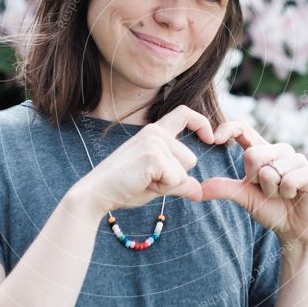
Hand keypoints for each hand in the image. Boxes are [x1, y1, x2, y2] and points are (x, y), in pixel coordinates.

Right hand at [70, 105, 214, 214]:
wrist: (96, 193)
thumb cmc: (124, 187)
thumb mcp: (157, 183)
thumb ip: (179, 182)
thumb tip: (200, 192)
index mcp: (154, 132)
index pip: (184, 114)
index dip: (202, 122)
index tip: (211, 138)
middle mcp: (155, 132)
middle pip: (190, 159)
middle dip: (175, 178)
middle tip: (147, 179)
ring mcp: (154, 142)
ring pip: (184, 171)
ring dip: (168, 184)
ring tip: (144, 180)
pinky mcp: (153, 156)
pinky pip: (176, 179)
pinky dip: (163, 188)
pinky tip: (143, 183)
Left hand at [199, 120, 307, 246]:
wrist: (295, 229)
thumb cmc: (270, 209)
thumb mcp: (244, 197)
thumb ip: (224, 189)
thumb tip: (197, 190)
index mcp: (261, 151)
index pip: (243, 128)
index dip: (228, 128)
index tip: (214, 138)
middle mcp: (279, 150)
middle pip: (253, 154)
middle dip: (254, 179)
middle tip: (267, 190)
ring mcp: (297, 158)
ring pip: (271, 170)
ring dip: (272, 190)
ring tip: (282, 194)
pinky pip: (289, 180)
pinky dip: (287, 193)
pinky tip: (294, 196)